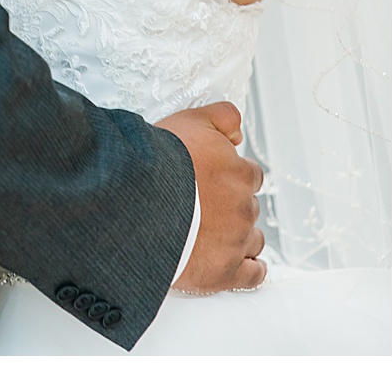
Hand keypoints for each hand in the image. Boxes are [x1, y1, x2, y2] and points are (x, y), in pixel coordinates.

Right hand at [155, 101, 266, 292]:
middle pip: (248, 208)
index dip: (231, 180)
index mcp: (241, 174)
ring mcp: (237, 241)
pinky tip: (245, 267)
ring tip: (217, 240)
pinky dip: (251, 270)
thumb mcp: (192, 121)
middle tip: (205, 211)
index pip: (249, 176)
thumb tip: (238, 132)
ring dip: (241, 238)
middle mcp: (245, 207)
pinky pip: (253, 275)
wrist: (138, 205)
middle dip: (231, 209)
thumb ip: (223, 117)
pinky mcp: (225, 272)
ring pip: (252, 240)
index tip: (215, 185)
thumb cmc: (160, 164)